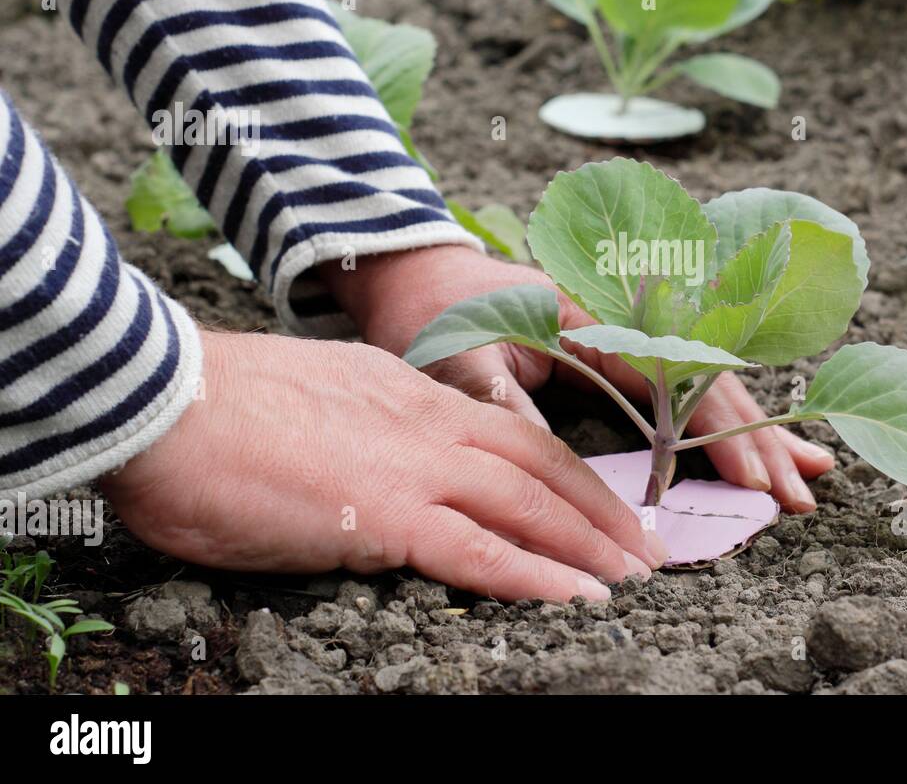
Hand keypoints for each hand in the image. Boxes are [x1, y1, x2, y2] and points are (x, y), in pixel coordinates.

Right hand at [103, 330, 666, 601]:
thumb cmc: (219, 408)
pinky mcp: (385, 513)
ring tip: (640, 578)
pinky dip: (539, 578)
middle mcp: (429, 424)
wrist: (167, 397)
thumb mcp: (314, 402)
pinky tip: (582, 599)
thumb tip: (372, 457)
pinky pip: (481, 552)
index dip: (566, 473)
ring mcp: (414, 467)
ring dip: (591, 546)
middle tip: (652, 547)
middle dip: (603, 510)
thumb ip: (360, 426)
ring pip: (530, 506)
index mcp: (411, 394)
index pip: (512, 434)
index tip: (601, 501)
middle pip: (542, 468)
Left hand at [323, 245, 836, 511]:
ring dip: (755, 432)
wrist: (417, 271)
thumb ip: (509, 408)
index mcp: (599, 317)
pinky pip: (683, 387)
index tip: (758, 483)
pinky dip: (723, 421)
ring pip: (709, 385)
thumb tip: (553, 475)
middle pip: (711, 383)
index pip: (683, 380)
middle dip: (758, 440)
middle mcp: (628, 322)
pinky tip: (753, 452)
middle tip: (802, 499)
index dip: (723, 434)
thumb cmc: (437, 313)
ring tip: (806, 477)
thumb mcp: (463, 360)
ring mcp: (628, 336)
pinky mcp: (618, 353)